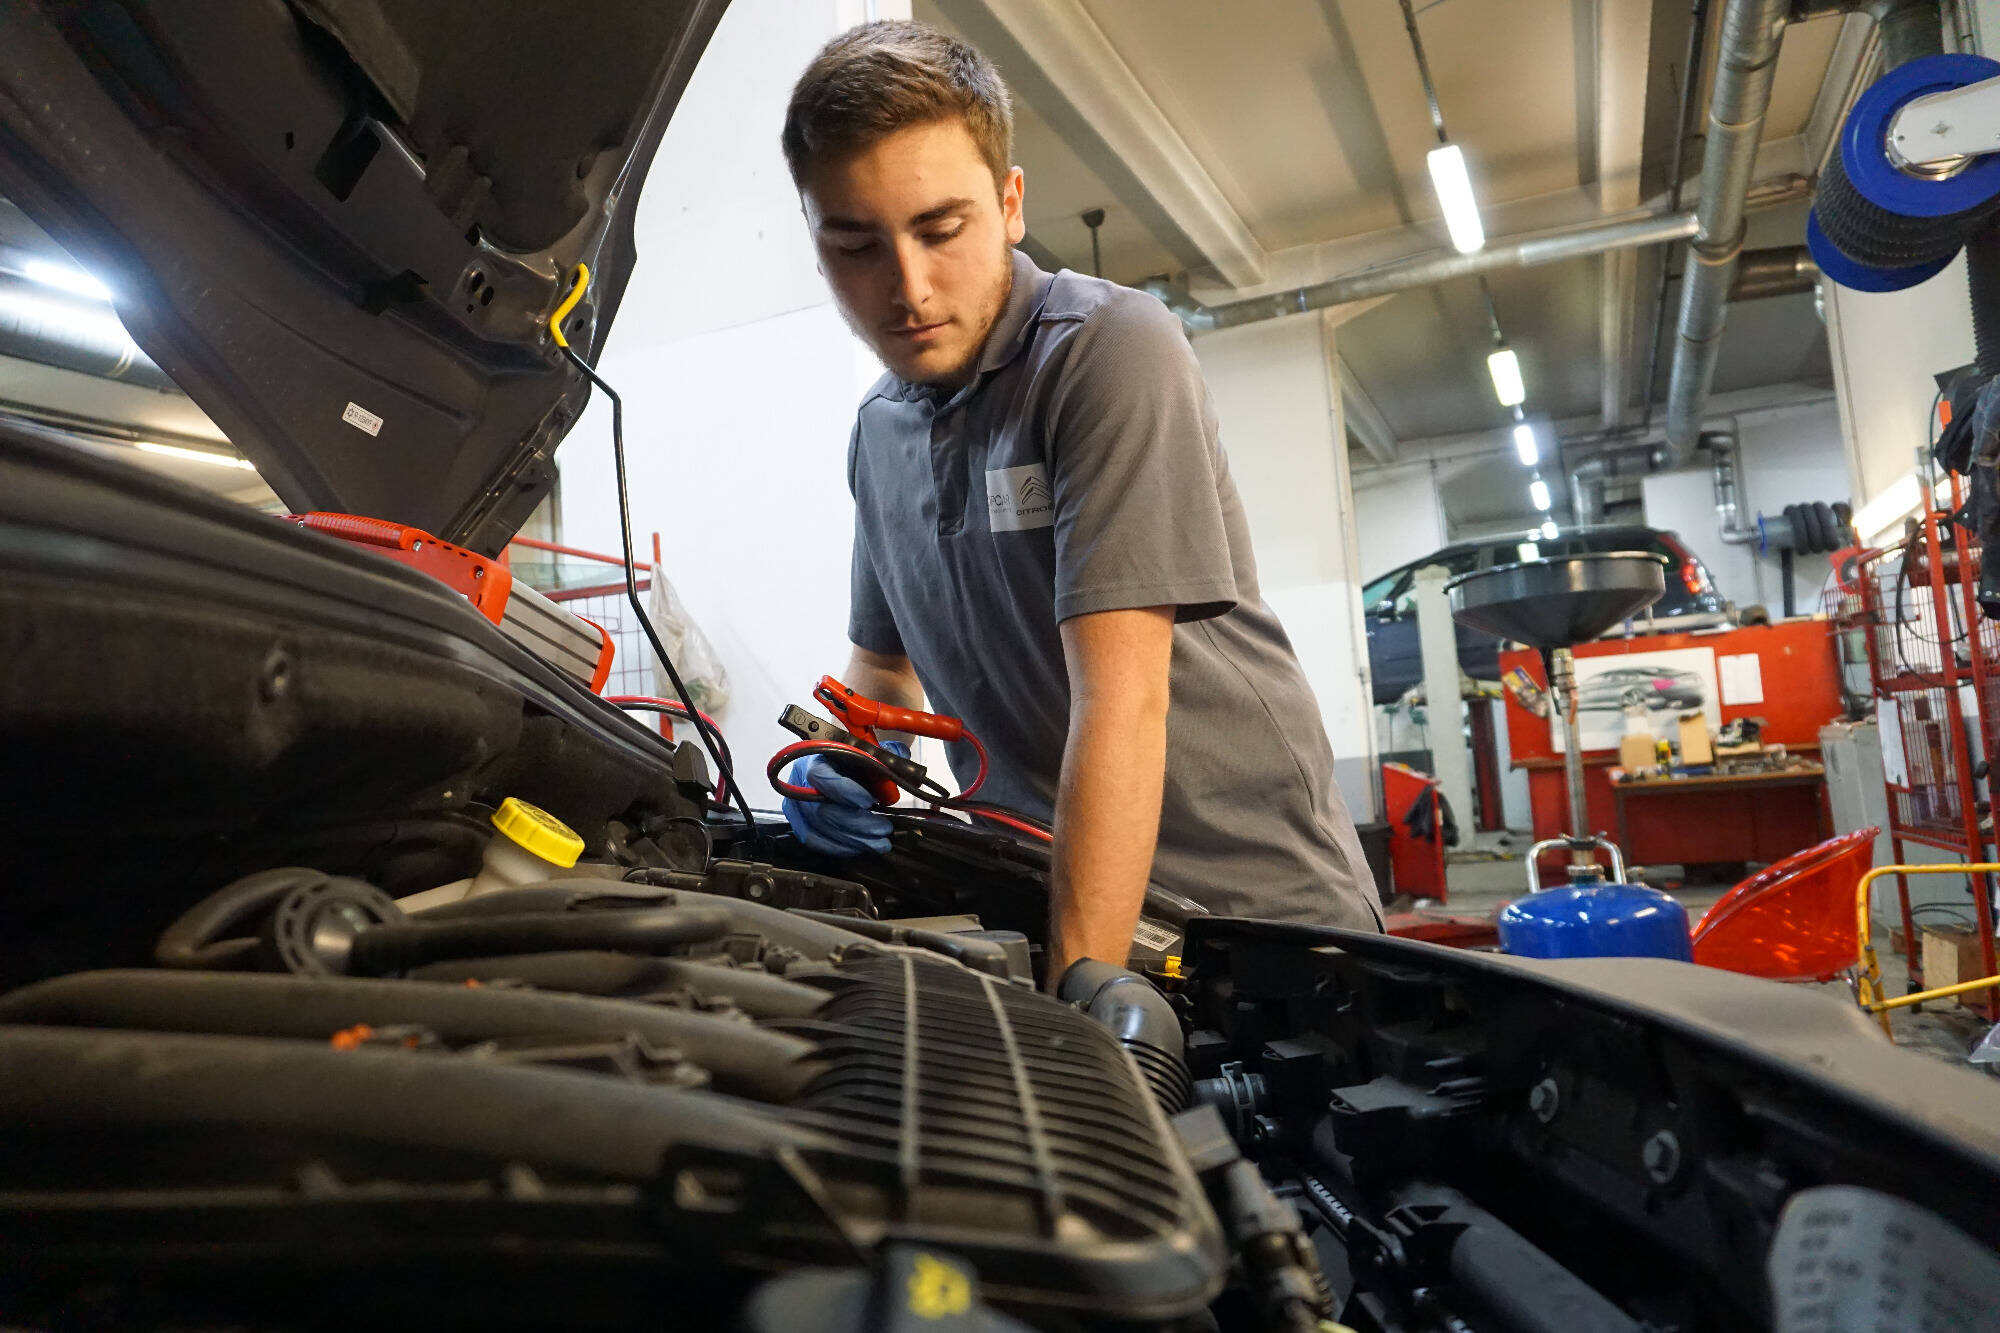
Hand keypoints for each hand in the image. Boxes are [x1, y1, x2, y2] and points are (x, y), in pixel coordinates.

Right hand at [779, 742, 905, 856]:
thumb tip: (905, 766)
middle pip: (822, 809)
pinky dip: (841, 847)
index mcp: (815, 758)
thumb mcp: (871, 751)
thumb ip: (887, 756)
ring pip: (819, 829)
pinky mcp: (800, 824)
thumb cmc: (852, 760)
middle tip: (884, 829)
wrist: (839, 768)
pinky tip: (861, 846)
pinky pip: (815, 841)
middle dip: (857, 823)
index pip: (821, 776)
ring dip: (854, 840)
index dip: (845, 791)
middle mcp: (799, 782)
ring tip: (880, 842)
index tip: (869, 801)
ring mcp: (796, 805)